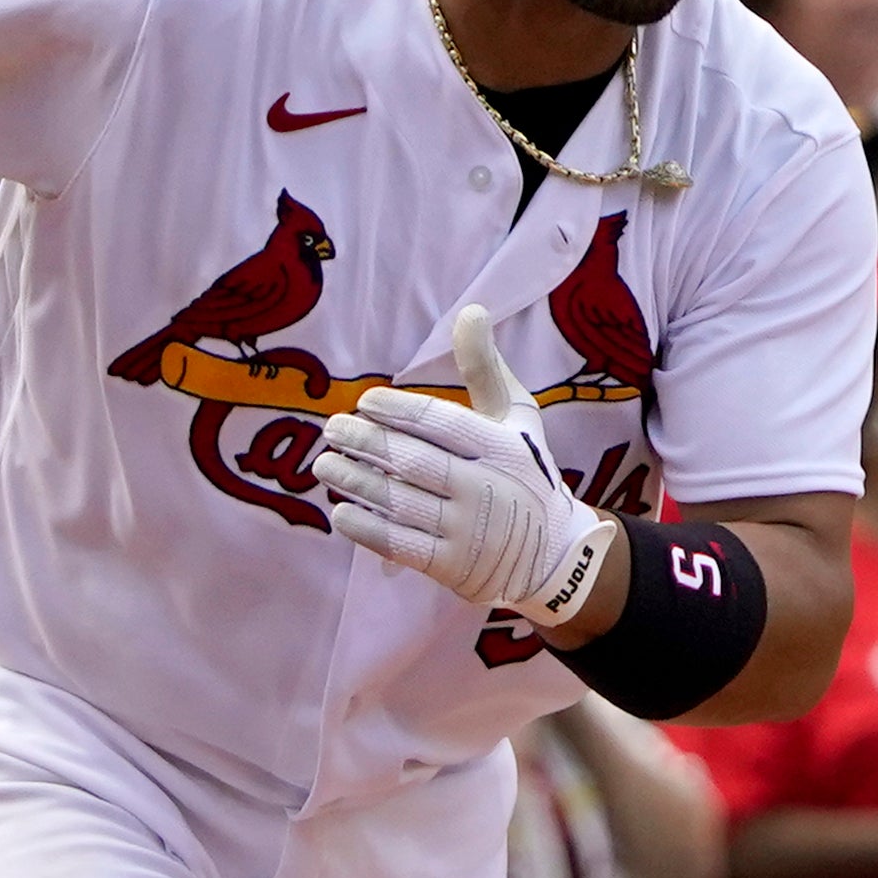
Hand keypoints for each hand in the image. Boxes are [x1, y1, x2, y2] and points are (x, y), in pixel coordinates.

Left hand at [316, 305, 614, 624]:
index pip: (439, 422)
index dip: (395, 409)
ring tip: (324, 465)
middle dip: (365, 442)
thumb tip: (469, 310)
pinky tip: (341, 511)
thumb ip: (486, 368)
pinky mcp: (453, 567)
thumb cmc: (526, 472)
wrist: (553, 554)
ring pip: (399, 502)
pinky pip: (400, 545)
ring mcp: (468, 531)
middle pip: (412, 460)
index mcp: (502, 447)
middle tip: (331, 428)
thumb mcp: (518, 418)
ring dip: (354, 482)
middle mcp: (486, 487)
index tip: (364, 401)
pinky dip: (366, 529)